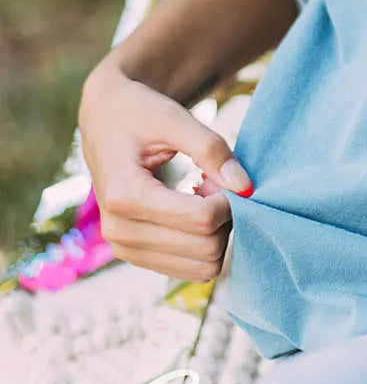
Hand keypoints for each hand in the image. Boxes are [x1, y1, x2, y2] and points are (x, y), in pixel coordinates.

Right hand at [78, 54, 253, 282]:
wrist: (104, 121)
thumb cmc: (138, 113)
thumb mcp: (174, 118)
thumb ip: (211, 149)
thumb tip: (246, 188)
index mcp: (125, 196)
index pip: (201, 220)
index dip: (228, 198)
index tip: (222, 172)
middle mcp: (120, 231)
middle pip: (205, 249)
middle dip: (224, 217)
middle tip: (214, 182)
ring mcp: (125, 249)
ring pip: (202, 267)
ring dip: (216, 233)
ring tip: (204, 196)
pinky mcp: (134, 256)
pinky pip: (189, 270)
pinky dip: (203, 243)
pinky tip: (194, 210)